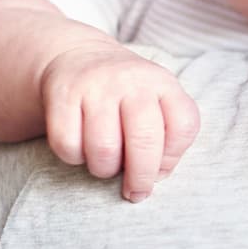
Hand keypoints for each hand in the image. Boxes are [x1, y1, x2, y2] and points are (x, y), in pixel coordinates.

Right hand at [39, 43, 199, 201]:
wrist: (77, 57)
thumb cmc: (125, 94)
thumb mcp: (156, 101)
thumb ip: (167, 136)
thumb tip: (155, 176)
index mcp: (163, 82)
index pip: (184, 125)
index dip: (173, 158)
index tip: (160, 170)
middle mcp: (132, 80)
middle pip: (145, 141)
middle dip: (141, 177)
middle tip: (136, 192)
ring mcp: (97, 86)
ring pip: (104, 151)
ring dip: (105, 170)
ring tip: (106, 162)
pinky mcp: (63, 95)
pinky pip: (69, 146)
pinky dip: (75, 158)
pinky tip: (81, 147)